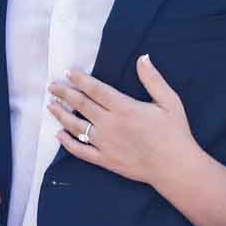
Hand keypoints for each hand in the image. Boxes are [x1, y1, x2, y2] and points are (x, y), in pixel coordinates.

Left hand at [47, 55, 198, 187]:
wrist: (174, 167)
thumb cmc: (174, 132)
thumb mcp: (170, 101)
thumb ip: (153, 79)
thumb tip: (142, 58)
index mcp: (124, 108)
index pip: (96, 90)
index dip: (80, 80)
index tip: (68, 72)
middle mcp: (110, 124)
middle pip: (81, 105)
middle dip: (64, 93)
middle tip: (52, 86)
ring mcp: (104, 143)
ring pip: (76, 126)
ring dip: (61, 114)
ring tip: (51, 105)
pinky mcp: (104, 160)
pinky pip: (80, 151)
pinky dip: (67, 143)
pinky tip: (59, 135)